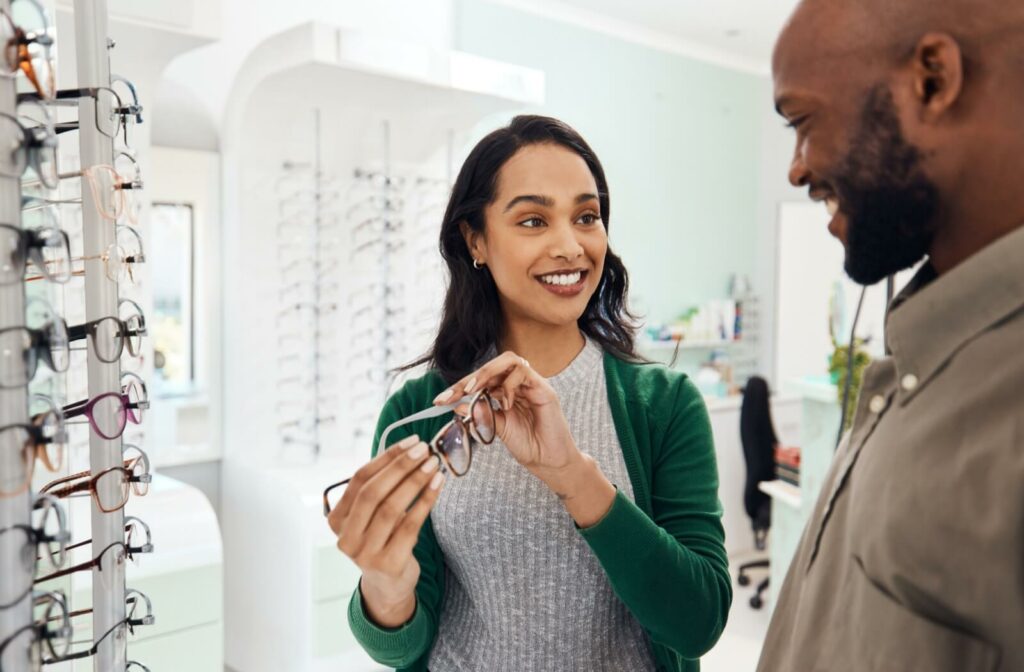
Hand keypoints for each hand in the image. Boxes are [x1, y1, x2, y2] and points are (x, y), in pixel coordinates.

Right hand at [326, 435, 444, 626]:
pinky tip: (438, 485)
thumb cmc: (382, 539)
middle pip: (372, 493)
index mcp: (336, 520)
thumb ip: (380, 487)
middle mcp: (345, 537)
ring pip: (391, 508)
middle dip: (401, 467)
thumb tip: (410, 448)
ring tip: (434, 465)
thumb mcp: (372, 515)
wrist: (387, 585)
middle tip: (424, 450)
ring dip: (415, 482)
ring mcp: (364, 554)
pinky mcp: (388, 564)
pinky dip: (425, 502)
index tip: (411, 442)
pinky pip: (409, 526)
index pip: (359, 480)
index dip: (386, 458)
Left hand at [434, 351, 583, 488]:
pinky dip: (508, 385)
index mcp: (506, 392)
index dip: (459, 387)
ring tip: (473, 391)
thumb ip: (480, 415)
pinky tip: (504, 404)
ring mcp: (532, 384)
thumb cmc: (528, 446)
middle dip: (469, 378)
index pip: (481, 380)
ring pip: (509, 361)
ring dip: (487, 374)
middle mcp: (519, 384)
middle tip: (452, 395)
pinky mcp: (544, 389)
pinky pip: (524, 373)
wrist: (549, 463)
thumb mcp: (497, 429)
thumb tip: (457, 406)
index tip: (439, 401)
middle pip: (493, 366)